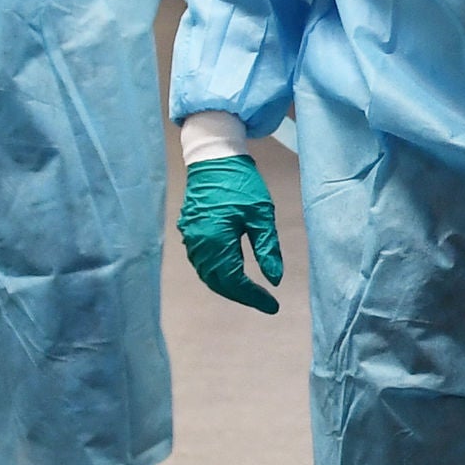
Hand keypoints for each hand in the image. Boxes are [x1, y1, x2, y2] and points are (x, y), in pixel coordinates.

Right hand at [177, 152, 283, 313]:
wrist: (213, 158)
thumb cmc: (241, 184)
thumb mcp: (262, 214)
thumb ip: (267, 248)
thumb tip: (275, 280)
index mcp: (215, 240)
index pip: (233, 281)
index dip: (253, 296)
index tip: (273, 305)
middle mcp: (198, 243)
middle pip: (217, 282)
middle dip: (241, 295)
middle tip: (264, 301)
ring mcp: (190, 237)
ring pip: (207, 274)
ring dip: (228, 287)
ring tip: (251, 292)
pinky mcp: (189, 230)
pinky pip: (202, 262)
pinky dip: (218, 274)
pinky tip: (233, 275)